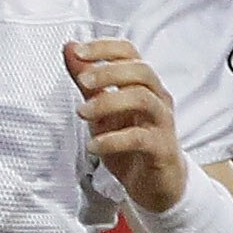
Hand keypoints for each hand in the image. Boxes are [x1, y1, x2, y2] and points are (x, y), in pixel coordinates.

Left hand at [65, 39, 186, 211]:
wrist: (154, 184)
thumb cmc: (129, 143)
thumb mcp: (102, 109)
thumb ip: (88, 81)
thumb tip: (69, 48)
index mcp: (143, 84)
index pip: (130, 53)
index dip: (105, 48)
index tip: (78, 51)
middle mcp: (157, 98)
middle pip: (141, 71)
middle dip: (109, 72)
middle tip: (82, 81)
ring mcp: (162, 123)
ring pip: (143, 99)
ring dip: (108, 102)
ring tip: (82, 113)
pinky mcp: (162, 149)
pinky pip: (140, 138)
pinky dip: (114, 139)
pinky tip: (93, 145)